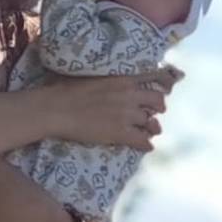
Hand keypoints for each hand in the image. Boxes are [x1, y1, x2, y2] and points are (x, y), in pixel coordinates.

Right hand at [49, 70, 176, 151]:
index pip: (154, 75)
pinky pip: (143, 141)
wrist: (54, 108)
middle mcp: (129, 94)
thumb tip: (109, 78)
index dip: (164, 81)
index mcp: (122, 78)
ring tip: (146, 131)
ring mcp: (126, 114)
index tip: (168, 84)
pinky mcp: (120, 132)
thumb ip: (107, 76)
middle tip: (152, 113)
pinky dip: (146, 145)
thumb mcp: (89, 74)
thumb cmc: (64, 89)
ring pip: (151, 122)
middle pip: (158, 100)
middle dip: (157, 107)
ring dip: (150, 127)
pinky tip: (144, 146)